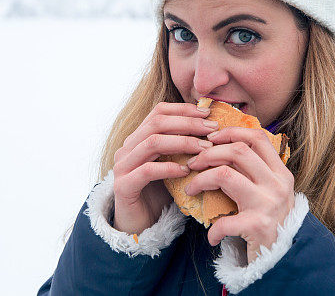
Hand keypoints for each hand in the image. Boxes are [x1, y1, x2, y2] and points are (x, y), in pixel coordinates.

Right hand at [110, 102, 218, 234]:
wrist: (139, 225)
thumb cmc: (160, 193)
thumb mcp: (173, 163)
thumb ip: (183, 145)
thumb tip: (211, 126)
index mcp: (138, 137)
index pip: (159, 111)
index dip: (184, 109)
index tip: (207, 113)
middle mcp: (127, 147)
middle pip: (157, 123)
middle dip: (188, 123)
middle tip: (212, 129)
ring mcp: (122, 166)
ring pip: (153, 142)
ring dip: (183, 142)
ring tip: (204, 149)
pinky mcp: (123, 186)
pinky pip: (147, 170)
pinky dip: (169, 168)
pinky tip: (186, 171)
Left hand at [183, 125, 294, 262]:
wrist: (285, 260)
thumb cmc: (271, 223)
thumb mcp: (271, 193)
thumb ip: (255, 172)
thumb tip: (221, 148)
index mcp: (281, 172)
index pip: (257, 137)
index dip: (231, 132)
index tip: (211, 139)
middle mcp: (277, 184)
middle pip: (237, 151)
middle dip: (209, 153)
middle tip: (192, 163)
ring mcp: (268, 204)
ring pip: (224, 175)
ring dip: (200, 180)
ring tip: (191, 189)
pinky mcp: (257, 226)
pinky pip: (223, 221)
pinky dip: (212, 230)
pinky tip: (211, 237)